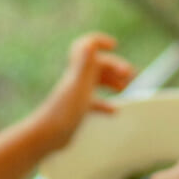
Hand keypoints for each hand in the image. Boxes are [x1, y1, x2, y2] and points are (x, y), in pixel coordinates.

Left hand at [35, 33, 134, 150]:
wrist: (47, 136)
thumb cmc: (64, 111)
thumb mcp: (79, 86)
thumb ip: (85, 63)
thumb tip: (90, 42)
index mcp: (79, 71)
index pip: (86, 46)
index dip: (99, 41)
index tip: (114, 45)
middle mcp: (77, 79)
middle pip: (98, 65)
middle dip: (115, 66)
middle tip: (131, 75)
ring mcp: (77, 94)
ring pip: (97, 82)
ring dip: (113, 82)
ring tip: (126, 88)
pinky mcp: (77, 109)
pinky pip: (94, 102)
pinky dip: (106, 103)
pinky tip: (114, 110)